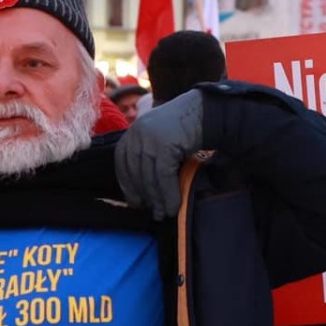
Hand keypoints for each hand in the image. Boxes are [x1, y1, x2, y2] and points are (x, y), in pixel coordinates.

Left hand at [115, 89, 204, 219]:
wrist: (204, 112)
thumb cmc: (183, 129)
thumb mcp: (158, 137)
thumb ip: (147, 155)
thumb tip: (142, 190)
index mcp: (132, 132)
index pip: (121, 162)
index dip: (127, 184)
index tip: (134, 200)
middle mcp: (137, 133)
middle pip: (135, 172)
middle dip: (143, 195)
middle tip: (152, 212)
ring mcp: (150, 138)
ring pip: (149, 177)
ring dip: (157, 199)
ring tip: (164, 213)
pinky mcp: (165, 145)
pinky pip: (164, 176)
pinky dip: (169, 194)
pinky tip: (173, 205)